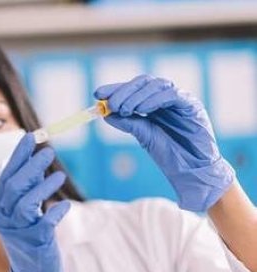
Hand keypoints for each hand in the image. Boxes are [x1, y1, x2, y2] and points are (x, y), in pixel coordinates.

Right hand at [0, 133, 69, 271]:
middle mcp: (4, 218)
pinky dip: (55, 212)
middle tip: (48, 152)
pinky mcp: (34, 242)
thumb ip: (29, 189)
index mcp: (0, 208)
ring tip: (60, 175)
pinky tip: (65, 205)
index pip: (5, 177)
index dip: (17, 157)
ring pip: (25, 204)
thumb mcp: (26, 212)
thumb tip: (37, 161)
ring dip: (43, 187)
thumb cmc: (30, 238)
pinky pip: (44, 223)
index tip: (28, 138)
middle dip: (30, 167)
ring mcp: (17, 231)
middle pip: (13, 187)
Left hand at [95, 74, 234, 211]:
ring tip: (124, 109)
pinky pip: (172, 95)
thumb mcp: (143, 135)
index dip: (115, 89)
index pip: (134, 89)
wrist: (191, 170)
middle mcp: (167, 98)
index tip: (97, 93)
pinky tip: (142, 109)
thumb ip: (127, 122)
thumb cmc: (170, 153)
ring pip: (157, 85)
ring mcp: (180, 100)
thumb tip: (105, 113)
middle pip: (144, 82)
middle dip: (124, 90)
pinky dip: (154, 99)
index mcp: (154, 103)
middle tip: (110, 103)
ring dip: (136, 95)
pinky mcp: (192, 106)